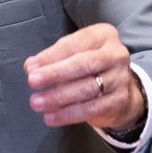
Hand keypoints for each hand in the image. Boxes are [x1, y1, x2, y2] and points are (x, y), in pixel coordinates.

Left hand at [24, 23, 145, 133]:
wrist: (120, 92)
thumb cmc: (91, 68)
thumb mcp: (73, 55)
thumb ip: (53, 58)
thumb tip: (31, 66)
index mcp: (103, 35)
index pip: (75, 44)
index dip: (51, 56)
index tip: (31, 68)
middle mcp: (116, 55)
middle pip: (84, 64)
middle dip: (55, 73)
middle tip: (32, 82)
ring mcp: (120, 78)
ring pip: (87, 88)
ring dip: (58, 96)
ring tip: (37, 102)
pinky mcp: (120, 101)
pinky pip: (91, 108)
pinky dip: (68, 114)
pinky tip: (52, 117)